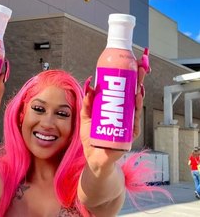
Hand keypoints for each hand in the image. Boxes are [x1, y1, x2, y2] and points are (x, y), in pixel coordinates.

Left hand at [79, 48, 149, 171]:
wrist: (94, 159)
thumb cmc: (92, 138)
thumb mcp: (86, 116)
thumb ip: (87, 102)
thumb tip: (89, 84)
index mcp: (115, 109)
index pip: (125, 91)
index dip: (130, 79)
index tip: (131, 66)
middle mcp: (124, 115)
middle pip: (133, 96)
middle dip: (138, 82)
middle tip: (140, 69)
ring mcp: (128, 125)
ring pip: (136, 108)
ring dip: (138, 95)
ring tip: (137, 85)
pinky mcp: (128, 136)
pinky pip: (134, 123)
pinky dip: (135, 112)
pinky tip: (135, 102)